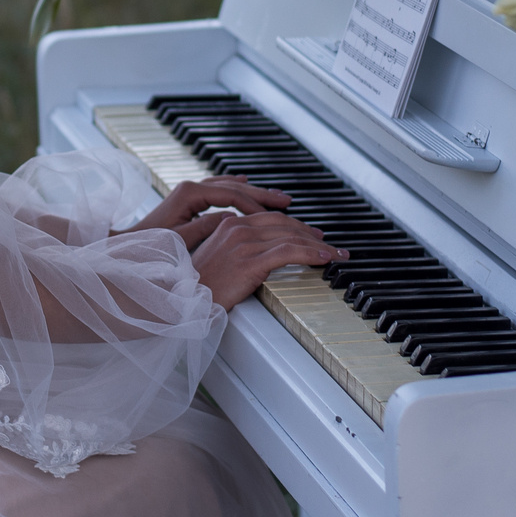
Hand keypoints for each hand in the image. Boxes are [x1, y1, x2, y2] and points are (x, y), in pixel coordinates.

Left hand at [122, 178, 294, 249]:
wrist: (129, 247)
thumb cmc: (152, 247)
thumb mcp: (180, 240)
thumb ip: (204, 227)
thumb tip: (231, 217)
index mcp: (189, 193)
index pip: (232, 195)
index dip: (256, 204)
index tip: (276, 214)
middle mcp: (191, 187)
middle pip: (234, 186)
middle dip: (262, 194)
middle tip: (287, 201)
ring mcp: (190, 191)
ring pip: (229, 186)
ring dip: (253, 192)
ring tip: (277, 198)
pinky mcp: (190, 200)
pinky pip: (221, 191)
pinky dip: (238, 191)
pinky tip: (249, 192)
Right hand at [189, 212, 346, 309]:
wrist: (180, 298)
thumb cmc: (196, 285)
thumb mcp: (215, 257)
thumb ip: (234, 248)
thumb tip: (260, 253)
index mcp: (228, 224)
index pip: (271, 218)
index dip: (296, 225)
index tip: (313, 235)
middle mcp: (237, 228)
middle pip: (285, 223)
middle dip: (312, 233)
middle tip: (330, 244)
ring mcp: (244, 243)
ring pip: (291, 236)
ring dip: (319, 244)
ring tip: (336, 254)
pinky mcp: (250, 261)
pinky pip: (289, 252)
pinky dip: (311, 253)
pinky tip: (324, 258)